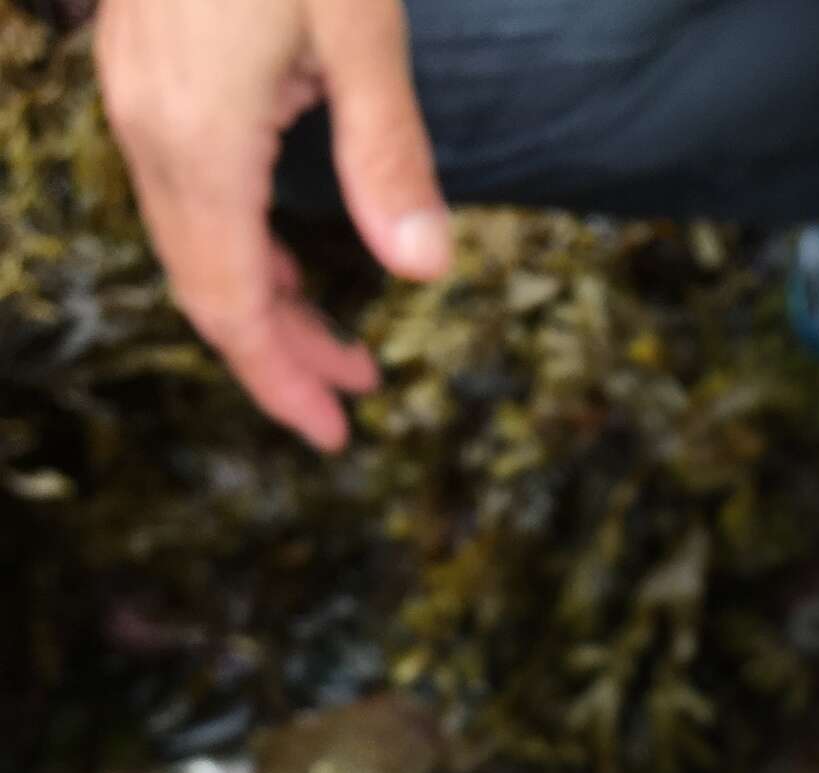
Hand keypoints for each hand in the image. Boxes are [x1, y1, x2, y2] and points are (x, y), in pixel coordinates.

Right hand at [96, 0, 451, 448]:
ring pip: (192, 245)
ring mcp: (138, 100)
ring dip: (263, 304)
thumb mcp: (359, 26)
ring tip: (342, 348)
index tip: (336, 433)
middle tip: (352, 404)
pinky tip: (289, 258)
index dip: (281, 381)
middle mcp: (151, 131)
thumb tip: (425, 268)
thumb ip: (389, 154)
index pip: (228, 306)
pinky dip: (239, 244)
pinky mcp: (148, 72)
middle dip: (280, 357)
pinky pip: (186, 193)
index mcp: (199, 141)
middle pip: (206, 289)